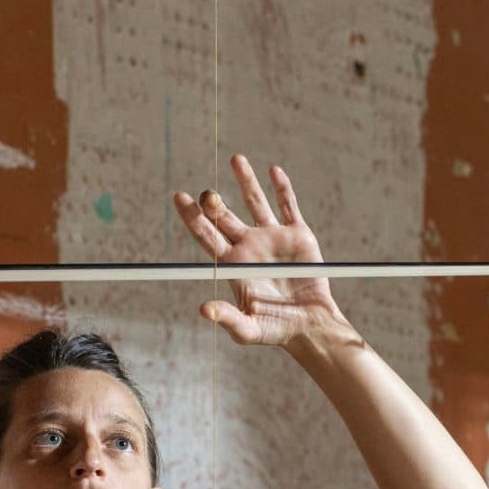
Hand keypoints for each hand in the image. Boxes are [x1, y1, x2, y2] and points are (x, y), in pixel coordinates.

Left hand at [172, 154, 348, 347]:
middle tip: (206, 193)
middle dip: (213, 203)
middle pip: (225, 217)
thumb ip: (227, 318)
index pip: (207, 236)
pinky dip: (282, 189)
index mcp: (233, 265)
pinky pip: (288, 207)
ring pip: (255, 203)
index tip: (179, 198)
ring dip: (246, 181)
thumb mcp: (248, 329)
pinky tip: (274, 172)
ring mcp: (272, 238)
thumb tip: (203, 310)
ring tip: (236, 159)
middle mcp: (249, 246)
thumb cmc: (275, 330)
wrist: (310, 325)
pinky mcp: (297, 235)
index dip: (192, 218)